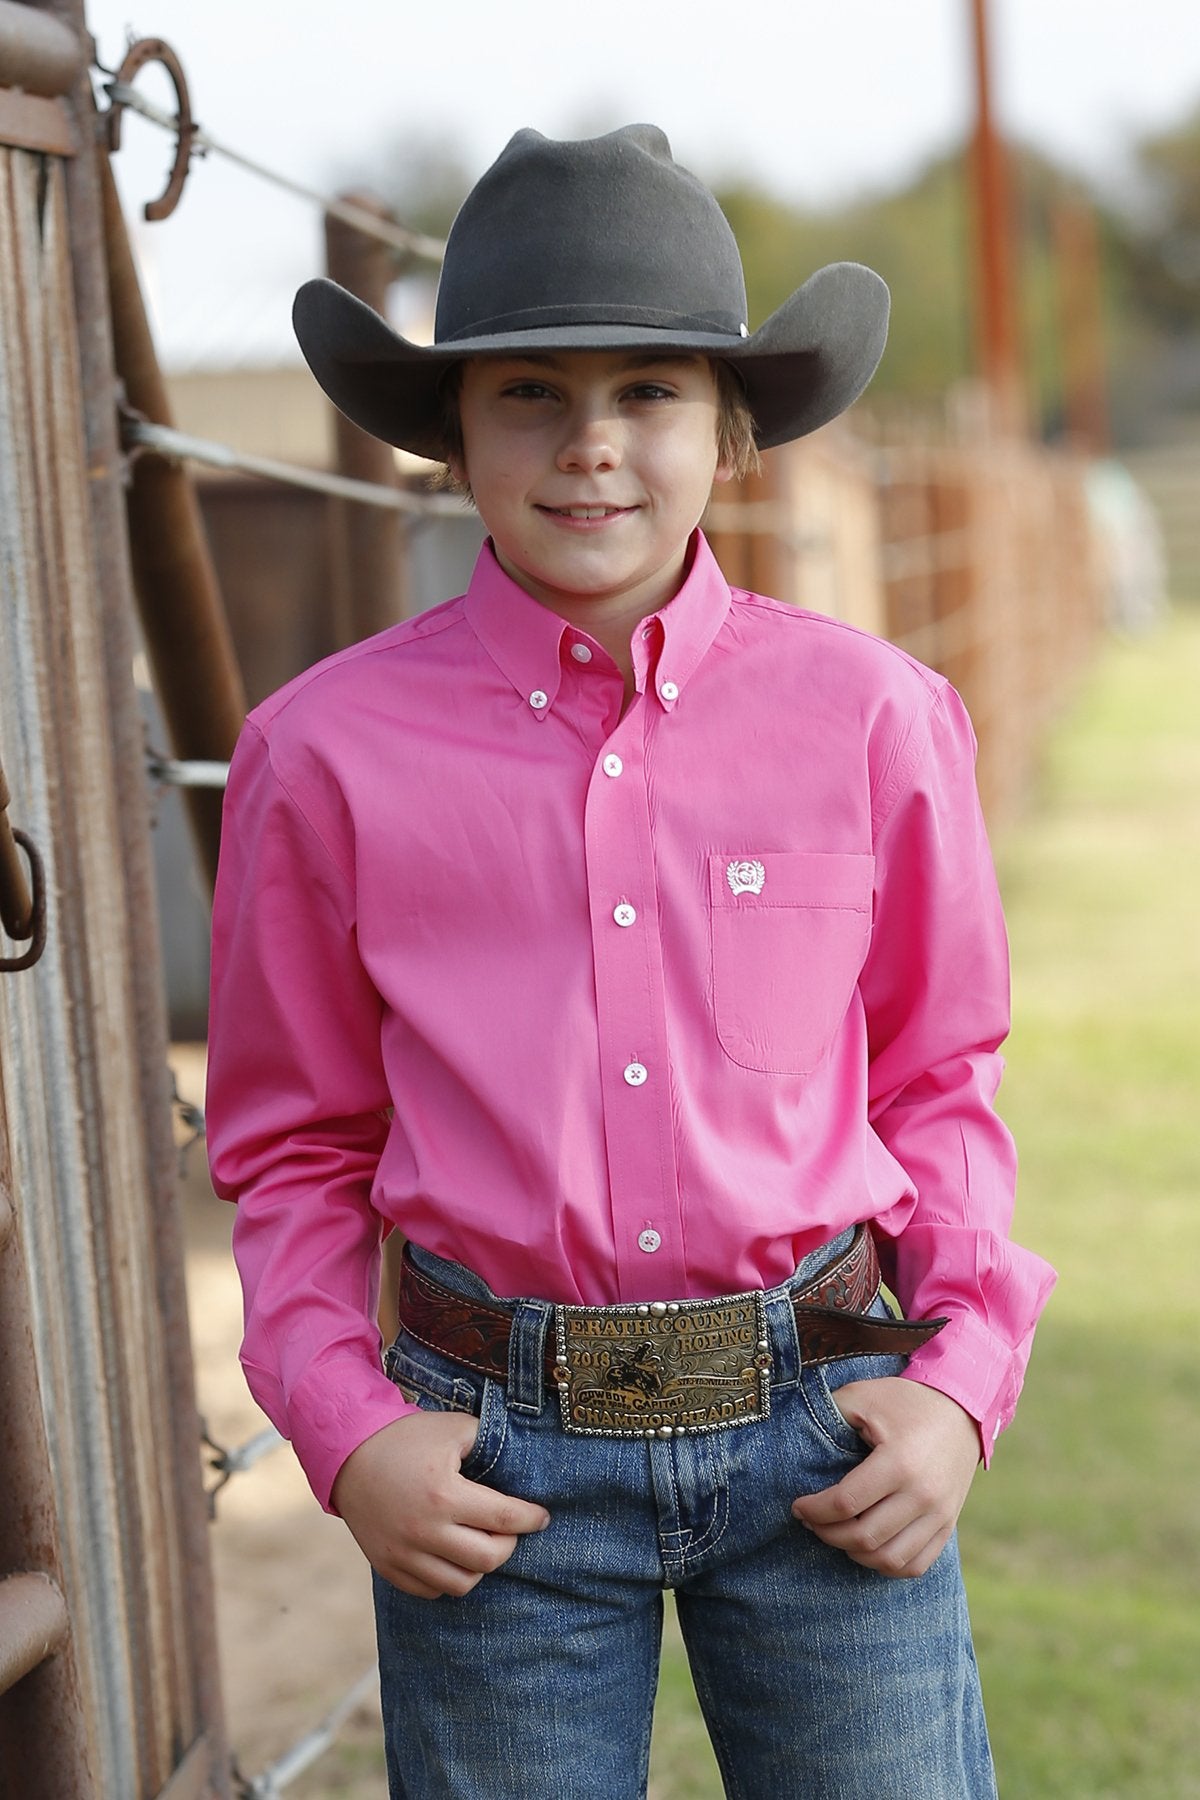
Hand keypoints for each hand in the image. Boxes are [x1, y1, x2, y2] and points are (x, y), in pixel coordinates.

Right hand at [331, 1411, 549, 1598]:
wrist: (347, 1454)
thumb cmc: (405, 1438)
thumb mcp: (452, 1427)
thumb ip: (488, 1440)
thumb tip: (519, 1460)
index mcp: (444, 1494)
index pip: (504, 1519)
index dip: (532, 1520)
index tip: (542, 1517)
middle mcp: (424, 1531)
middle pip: (488, 1559)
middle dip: (509, 1544)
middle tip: (510, 1529)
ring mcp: (403, 1554)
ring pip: (461, 1584)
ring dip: (480, 1566)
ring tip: (482, 1543)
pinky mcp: (388, 1567)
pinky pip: (431, 1591)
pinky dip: (449, 1579)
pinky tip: (453, 1556)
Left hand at [791, 1378, 979, 1577]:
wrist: (962, 1407)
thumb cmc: (905, 1400)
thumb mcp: (863, 1396)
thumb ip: (829, 1414)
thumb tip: (796, 1439)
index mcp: (899, 1462)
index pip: (845, 1504)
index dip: (814, 1510)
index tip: (798, 1506)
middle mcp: (923, 1494)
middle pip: (864, 1537)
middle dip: (827, 1534)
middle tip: (812, 1521)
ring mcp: (940, 1514)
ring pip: (889, 1559)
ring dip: (854, 1553)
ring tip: (837, 1533)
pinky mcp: (949, 1525)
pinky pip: (916, 1565)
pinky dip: (886, 1565)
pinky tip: (867, 1547)